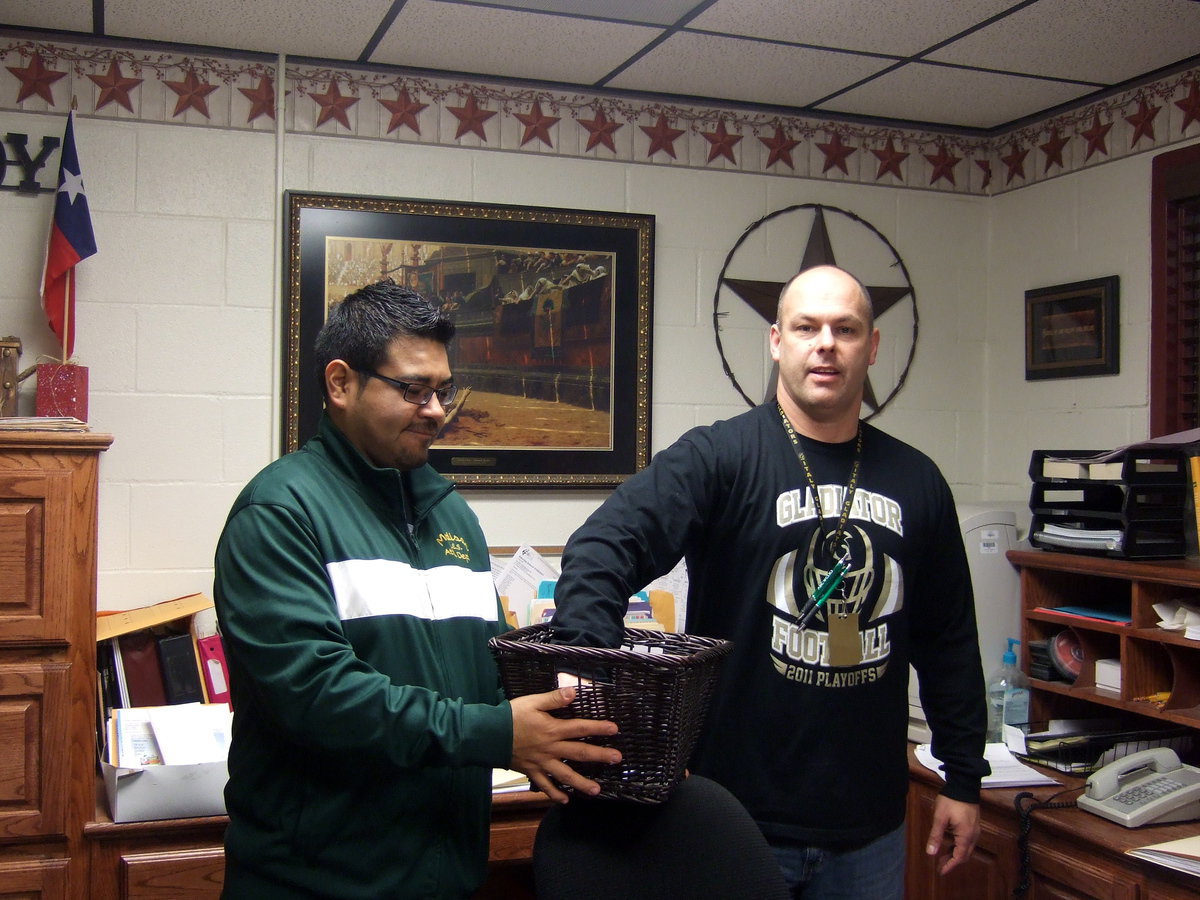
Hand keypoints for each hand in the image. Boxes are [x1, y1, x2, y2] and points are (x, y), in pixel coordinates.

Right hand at [510, 686, 620, 803]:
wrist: (487, 735)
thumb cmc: (510, 716)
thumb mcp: (532, 702)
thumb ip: (554, 699)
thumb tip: (574, 692)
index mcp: (552, 729)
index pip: (580, 728)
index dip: (598, 728)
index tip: (614, 729)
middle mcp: (550, 748)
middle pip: (579, 753)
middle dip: (599, 756)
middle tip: (617, 759)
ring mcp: (541, 762)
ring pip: (565, 775)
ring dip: (581, 783)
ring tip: (597, 790)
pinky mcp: (531, 771)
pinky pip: (544, 785)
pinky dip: (554, 794)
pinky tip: (565, 800)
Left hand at [925, 795, 979, 875]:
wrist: (964, 785)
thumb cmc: (951, 801)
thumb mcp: (940, 818)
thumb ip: (936, 836)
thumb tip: (930, 853)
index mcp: (966, 836)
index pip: (959, 857)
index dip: (950, 866)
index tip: (941, 871)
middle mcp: (973, 836)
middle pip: (964, 855)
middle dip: (952, 862)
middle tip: (939, 865)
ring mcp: (975, 830)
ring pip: (966, 848)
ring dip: (955, 854)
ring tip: (942, 856)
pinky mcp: (973, 825)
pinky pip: (967, 841)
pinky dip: (958, 846)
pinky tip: (950, 844)